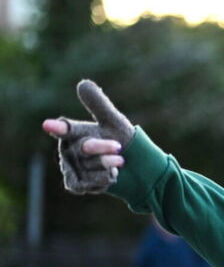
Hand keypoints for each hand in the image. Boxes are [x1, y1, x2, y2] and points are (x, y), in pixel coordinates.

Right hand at [41, 80, 134, 194]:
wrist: (132, 165)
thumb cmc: (119, 139)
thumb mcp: (113, 121)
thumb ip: (98, 104)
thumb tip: (82, 83)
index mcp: (74, 133)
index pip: (66, 129)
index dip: (59, 128)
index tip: (48, 125)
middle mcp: (68, 150)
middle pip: (86, 148)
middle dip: (106, 147)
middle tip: (119, 147)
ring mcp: (71, 168)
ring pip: (91, 166)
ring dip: (110, 164)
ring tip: (118, 161)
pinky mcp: (76, 184)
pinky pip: (89, 183)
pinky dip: (105, 179)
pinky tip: (110, 175)